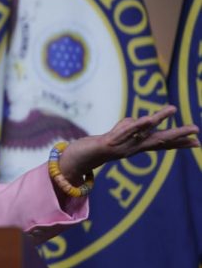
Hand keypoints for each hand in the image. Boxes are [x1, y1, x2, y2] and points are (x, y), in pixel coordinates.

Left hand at [59, 105, 198, 183]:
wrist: (77, 159)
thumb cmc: (97, 146)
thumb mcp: (118, 134)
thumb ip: (132, 127)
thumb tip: (144, 121)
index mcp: (136, 147)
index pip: (161, 144)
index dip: (179, 143)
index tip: (197, 142)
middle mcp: (132, 147)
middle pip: (159, 140)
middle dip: (178, 135)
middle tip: (197, 131)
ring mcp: (122, 145)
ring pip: (143, 132)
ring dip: (158, 119)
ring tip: (173, 109)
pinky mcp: (109, 142)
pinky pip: (125, 132)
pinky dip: (136, 126)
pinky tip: (146, 119)